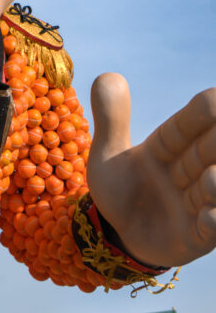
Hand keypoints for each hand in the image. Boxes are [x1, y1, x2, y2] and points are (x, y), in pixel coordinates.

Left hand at [87, 74, 215, 266]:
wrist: (117, 236)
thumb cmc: (121, 190)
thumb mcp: (108, 155)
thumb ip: (110, 119)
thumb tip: (107, 75)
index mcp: (170, 144)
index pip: (191, 121)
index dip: (203, 110)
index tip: (212, 98)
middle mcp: (190, 170)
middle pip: (210, 149)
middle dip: (215, 142)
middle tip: (215, 135)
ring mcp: (196, 203)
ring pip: (213, 188)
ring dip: (215, 184)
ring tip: (211, 178)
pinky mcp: (194, 236)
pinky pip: (209, 230)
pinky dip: (212, 223)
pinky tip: (209, 218)